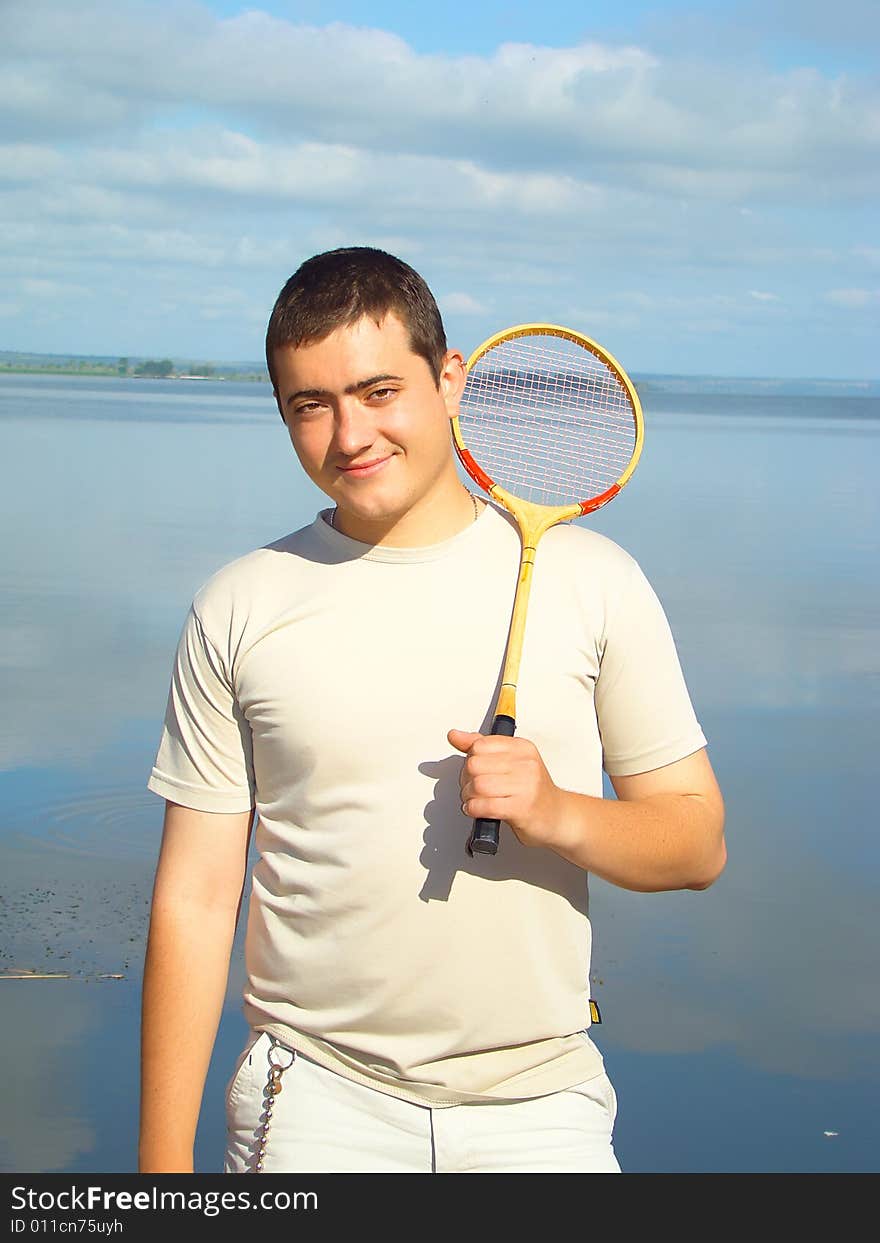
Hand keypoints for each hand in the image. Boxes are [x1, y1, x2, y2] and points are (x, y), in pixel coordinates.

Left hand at [447, 728, 564, 848]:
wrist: (558, 816)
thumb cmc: (533, 791)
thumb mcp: (510, 762)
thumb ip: (481, 747)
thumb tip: (455, 735)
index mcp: (522, 748)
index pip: (479, 745)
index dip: (470, 760)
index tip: (475, 771)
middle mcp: (526, 764)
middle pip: (474, 765)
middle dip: (466, 780)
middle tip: (471, 788)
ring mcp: (525, 786)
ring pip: (478, 785)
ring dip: (469, 797)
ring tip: (475, 800)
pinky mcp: (521, 808)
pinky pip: (485, 806)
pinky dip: (474, 809)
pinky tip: (478, 810)